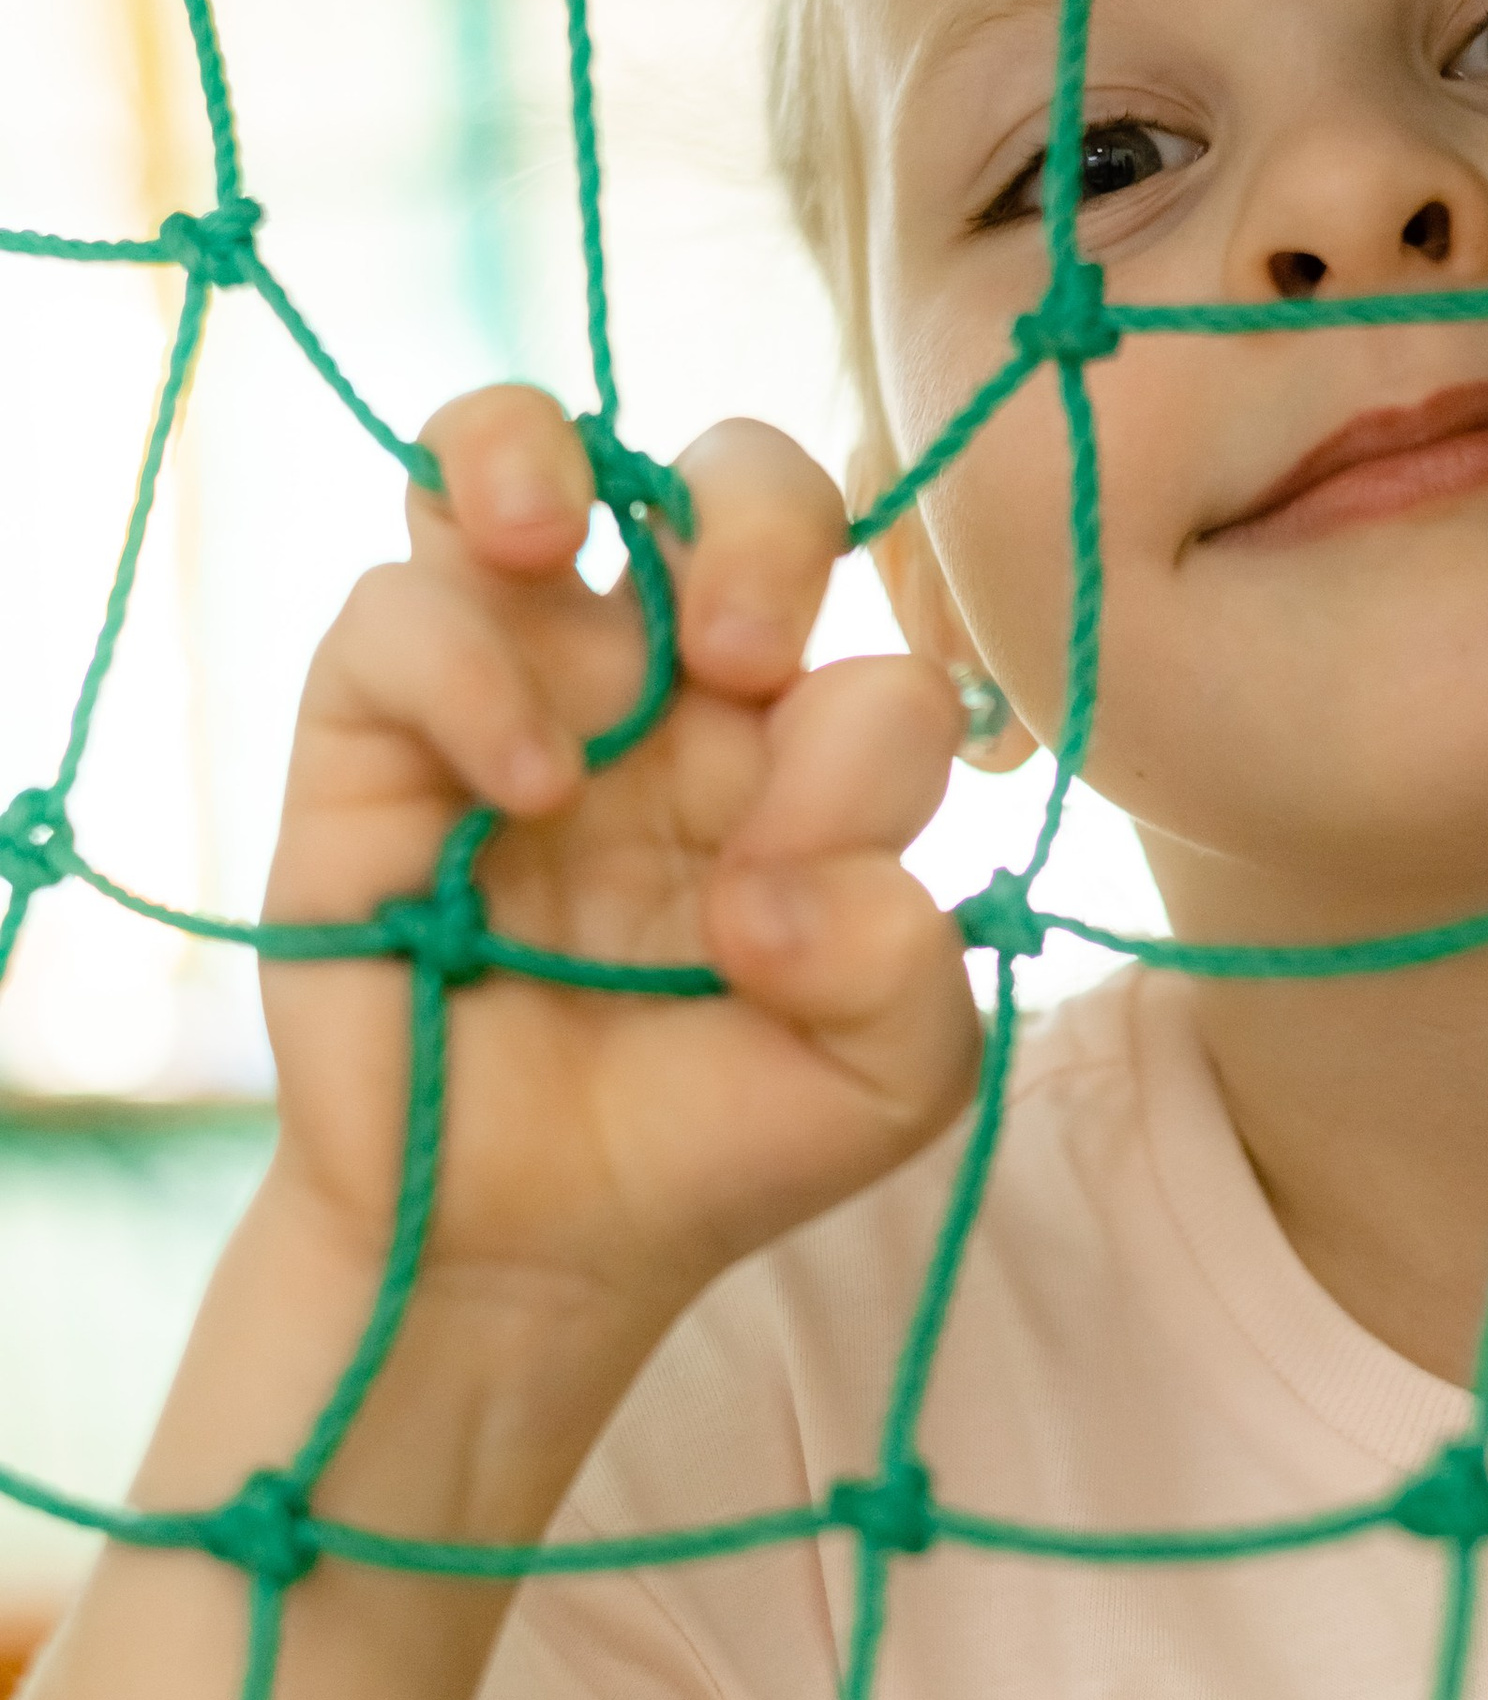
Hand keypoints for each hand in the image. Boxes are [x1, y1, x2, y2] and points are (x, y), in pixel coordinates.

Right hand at [261, 386, 977, 1347]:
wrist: (531, 1247)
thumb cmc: (714, 1133)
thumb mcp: (883, 1078)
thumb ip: (904, 965)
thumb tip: (782, 887)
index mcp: (807, 745)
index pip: (874, 645)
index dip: (869, 736)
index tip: (816, 873)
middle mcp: (671, 685)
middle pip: (725, 478)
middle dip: (757, 515)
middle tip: (745, 651)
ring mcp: (517, 685)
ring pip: (508, 452)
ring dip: (531, 455)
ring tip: (548, 542)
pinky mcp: (372, 733)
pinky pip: (396, 610)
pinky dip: (462, 668)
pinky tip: (521, 785)